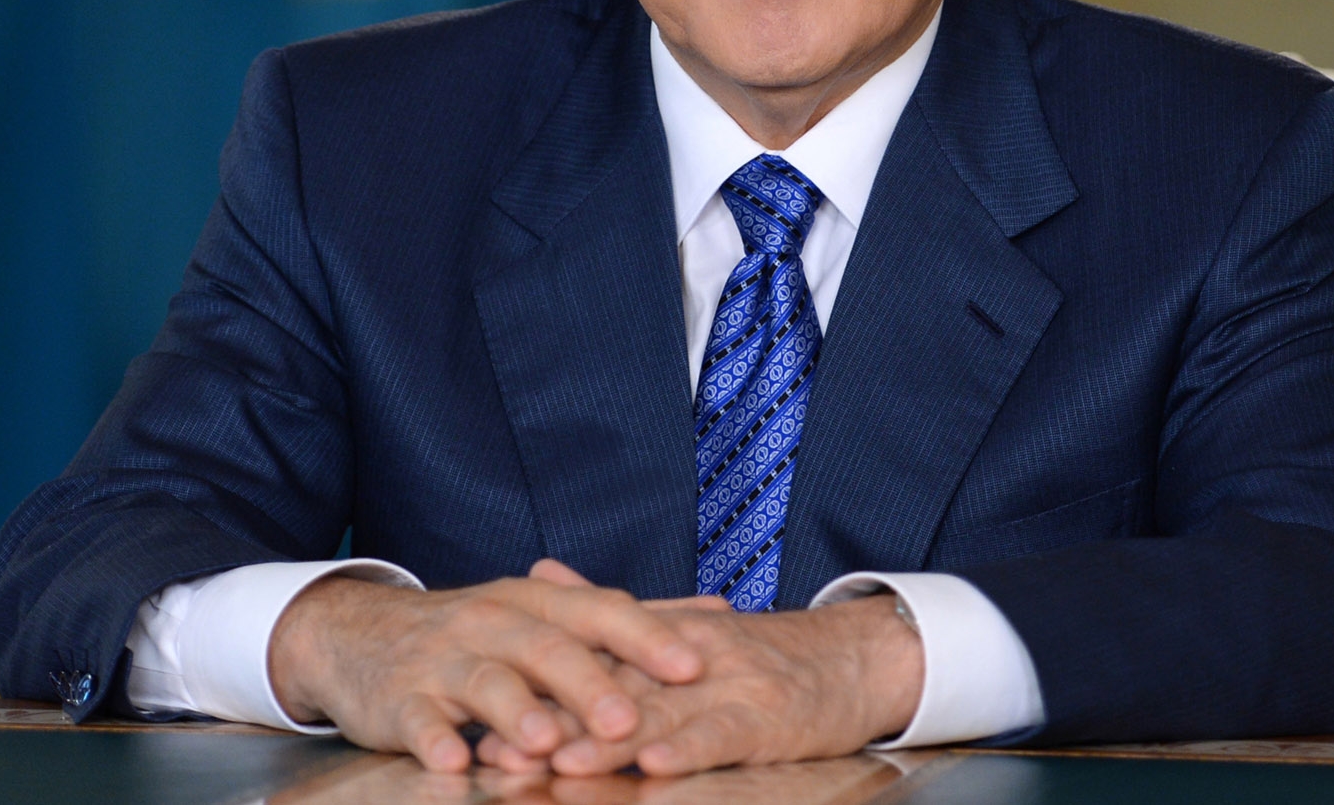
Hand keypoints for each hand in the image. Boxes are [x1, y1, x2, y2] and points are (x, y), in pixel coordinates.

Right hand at [266, 560, 711, 771]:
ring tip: (547, 742)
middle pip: (548, 649)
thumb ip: (630, 620)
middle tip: (629, 722)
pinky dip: (434, 741)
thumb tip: (719, 611)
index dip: (647, 637)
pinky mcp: (399, 699)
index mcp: (538, 601)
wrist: (362, 633)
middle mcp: (494, 622)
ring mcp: (445, 660)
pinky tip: (450, 763)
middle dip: (590, 685)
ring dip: (517, 713)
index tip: (696, 664)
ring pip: (487, 682)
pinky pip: (418, 719)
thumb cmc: (477, 631)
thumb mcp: (547, 613)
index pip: (600, 611)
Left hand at [475, 585, 923, 776]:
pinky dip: (687, 747)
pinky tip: (654, 761)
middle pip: (611, 691)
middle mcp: (687, 656)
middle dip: (553, 723)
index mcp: (662, 635)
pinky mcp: (767, 718)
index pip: (589, 657)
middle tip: (498, 751)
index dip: (534, 685)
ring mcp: (729, 686)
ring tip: (559, 760)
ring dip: (606, 740)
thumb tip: (541, 571)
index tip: (478, 709)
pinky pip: (721, 733)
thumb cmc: (766, 656)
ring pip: (658, 714)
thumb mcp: (684, 624)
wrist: (856, 658)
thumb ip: (611, 607)